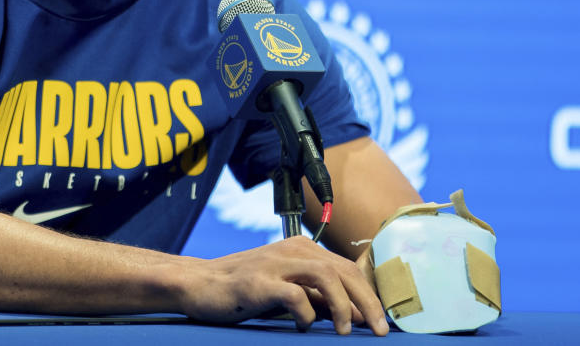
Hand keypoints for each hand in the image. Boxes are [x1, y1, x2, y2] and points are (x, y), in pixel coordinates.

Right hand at [176, 236, 389, 335]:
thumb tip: (356, 314)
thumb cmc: (244, 290)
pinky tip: (303, 327)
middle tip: (380, 331)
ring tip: (346, 332)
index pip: (348, 268)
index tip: (381, 322)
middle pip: (343, 270)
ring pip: (325, 275)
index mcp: (300, 249)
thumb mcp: (286, 289)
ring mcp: (274, 264)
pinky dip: (306, 314)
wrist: (199, 284)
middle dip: (367, 303)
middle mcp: (291, 250)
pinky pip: (294, 295)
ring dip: (343, 305)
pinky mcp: (258, 282)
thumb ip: (318, 297)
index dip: (370, 295)